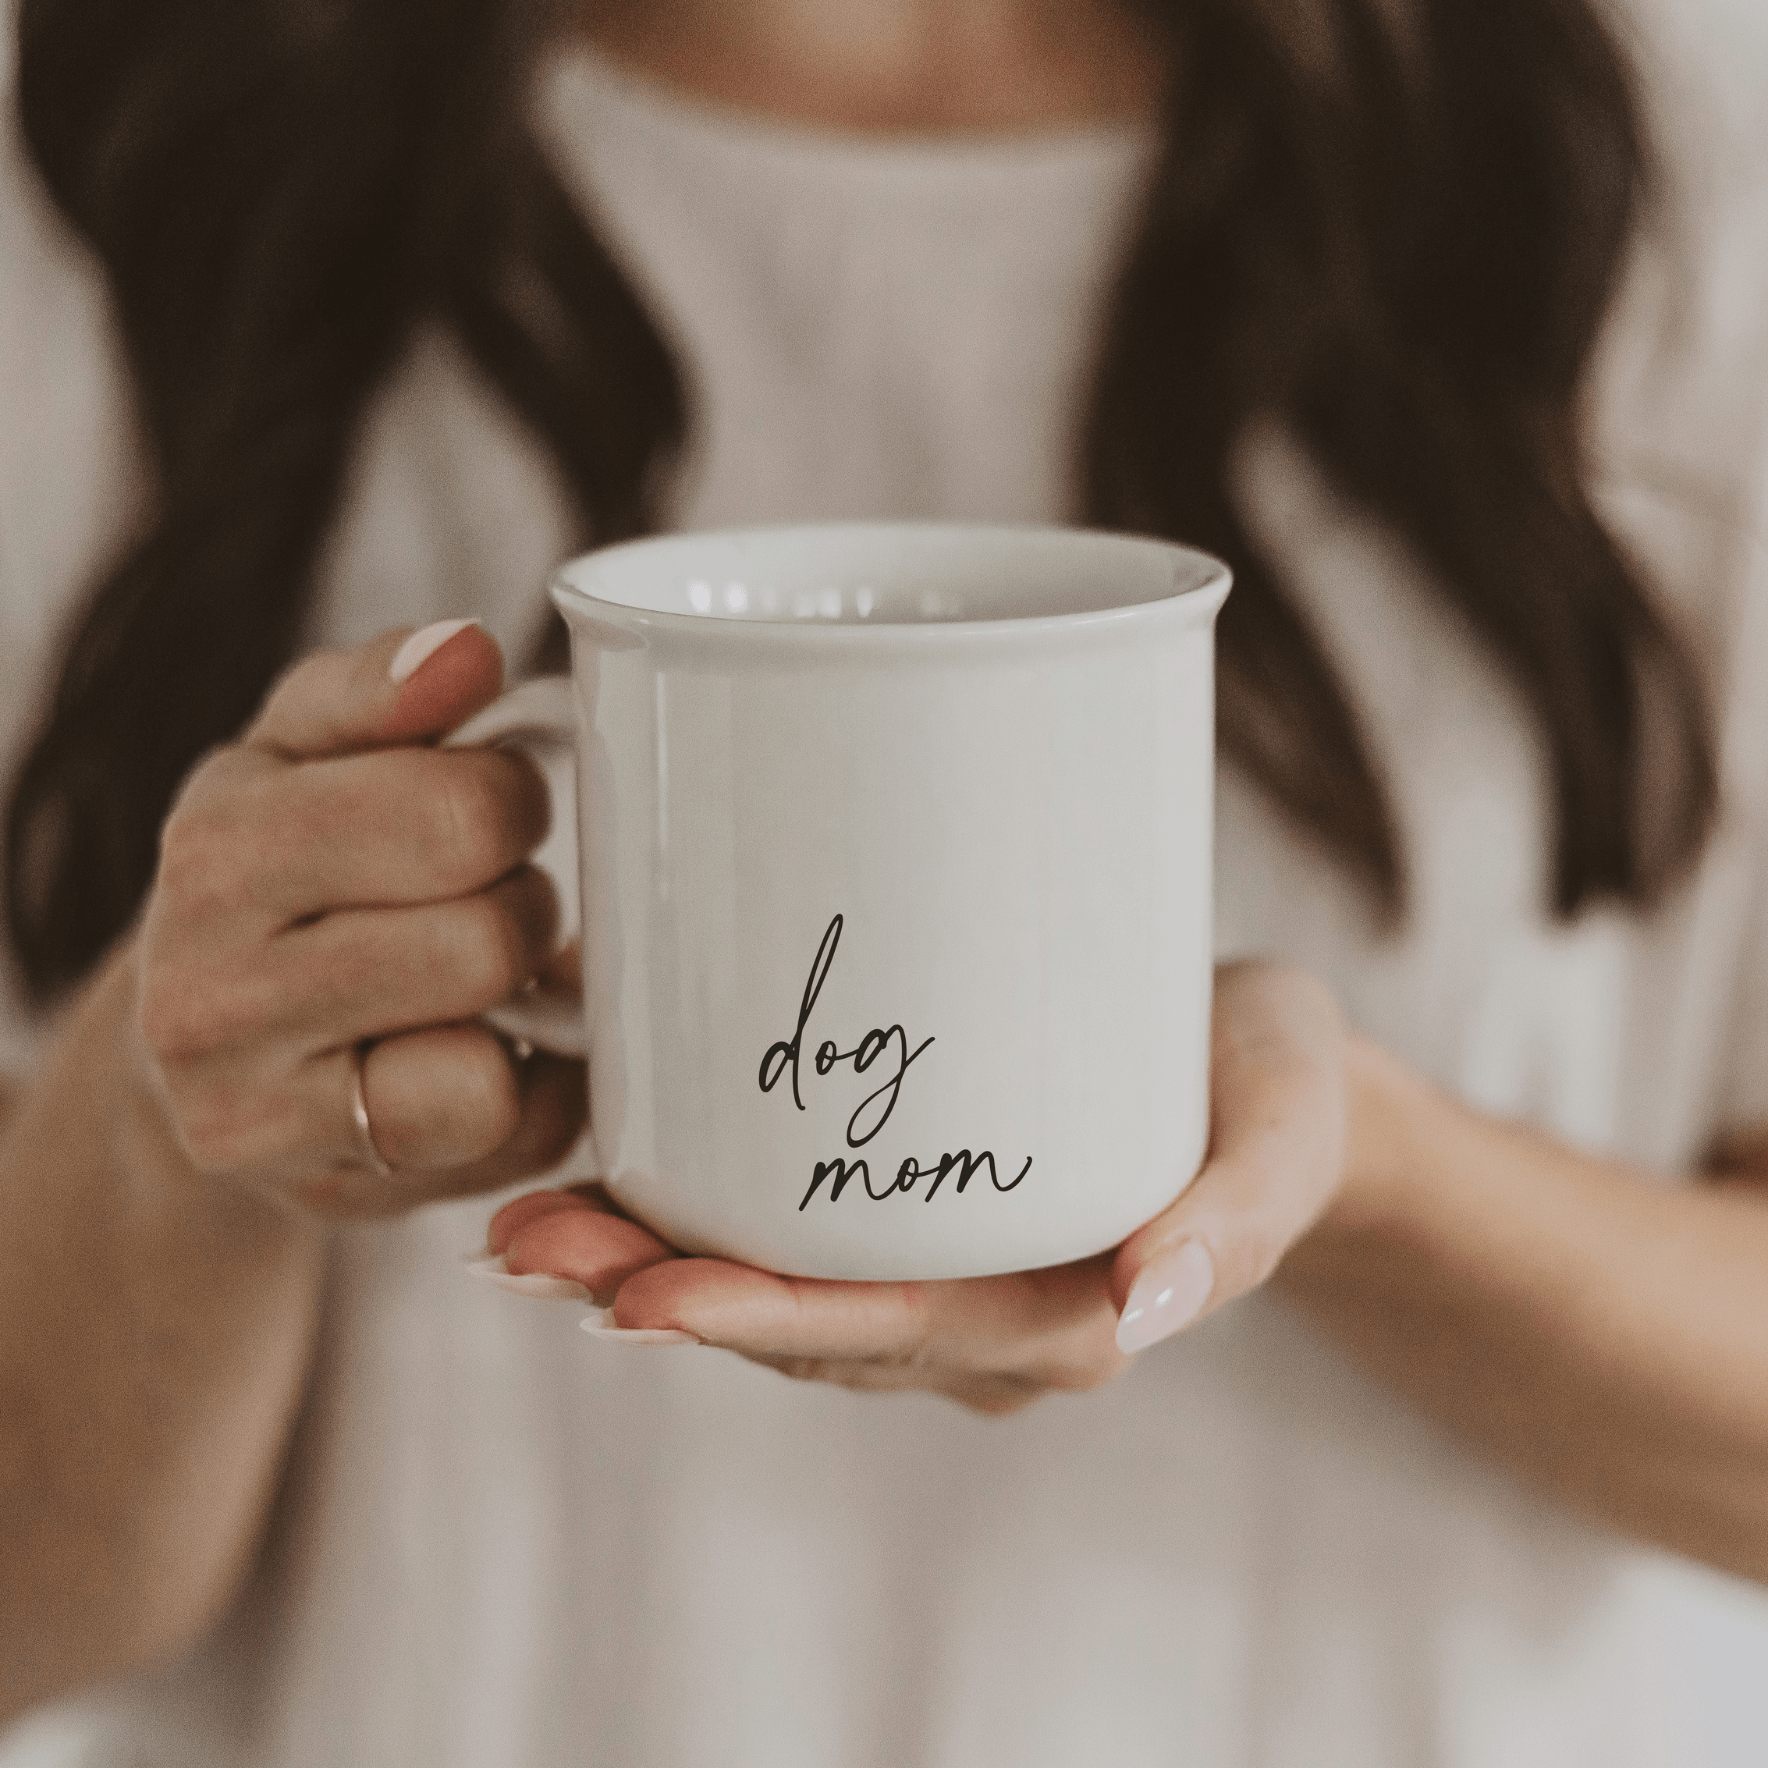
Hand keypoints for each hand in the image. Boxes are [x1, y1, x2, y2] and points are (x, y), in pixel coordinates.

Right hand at [134, 622, 585, 1218]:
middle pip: (487, 938)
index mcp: (220, 845)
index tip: (494, 808)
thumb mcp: (306, 753)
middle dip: (522, 904)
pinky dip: (534, 1091)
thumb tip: (468, 651)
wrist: (203, 1046)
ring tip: (480, 976)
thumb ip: (382, 688)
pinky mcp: (330, 1192)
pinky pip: (509, 1137)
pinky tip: (487, 1051)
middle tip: (487, 897)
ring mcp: (258, 1113)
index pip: (457, 813)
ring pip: (489, 1061)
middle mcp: (210, 991)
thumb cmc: (289, 870)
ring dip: (520, 1004)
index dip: (514, 802)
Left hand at [488, 961, 1346, 1412]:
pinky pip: (791, 1252)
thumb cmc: (1275, 1095)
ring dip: (647, 1270)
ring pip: (777, 1302)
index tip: (643, 1294)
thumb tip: (1151, 1302)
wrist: (1266, 1078)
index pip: (894, 1336)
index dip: (764, 1320)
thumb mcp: (1286, 1133)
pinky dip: (691, 1231)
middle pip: (805, 1330)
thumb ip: (1236, 1217)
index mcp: (1066, 1322)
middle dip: (659, 1294)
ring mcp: (944, 1289)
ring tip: (522, 1224)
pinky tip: (600, 1188)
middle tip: (524, 1244)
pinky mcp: (914, 1230)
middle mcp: (985, 1328)